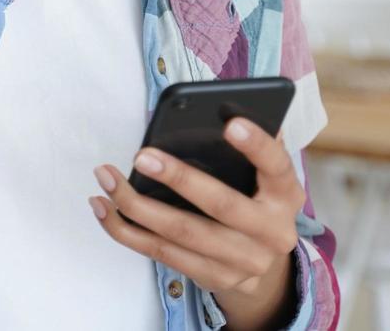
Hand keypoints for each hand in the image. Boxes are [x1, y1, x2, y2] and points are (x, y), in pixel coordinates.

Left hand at [88, 118, 301, 311]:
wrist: (266, 268)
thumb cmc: (255, 200)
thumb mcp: (266, 177)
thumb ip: (250, 148)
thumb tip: (222, 110)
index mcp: (285, 195)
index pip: (276, 165)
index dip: (257, 145)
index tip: (231, 123)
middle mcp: (271, 232)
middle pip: (221, 205)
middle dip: (179, 179)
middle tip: (141, 155)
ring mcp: (242, 262)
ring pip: (182, 234)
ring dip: (136, 206)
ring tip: (106, 178)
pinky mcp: (213, 278)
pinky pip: (162, 254)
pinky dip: (127, 232)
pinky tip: (104, 208)